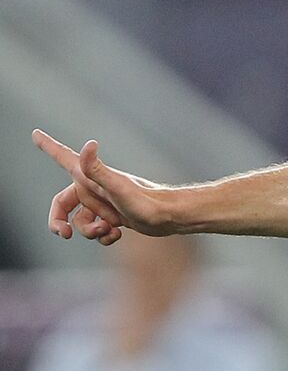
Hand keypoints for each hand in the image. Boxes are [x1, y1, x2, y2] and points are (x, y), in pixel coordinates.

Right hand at [33, 130, 172, 242]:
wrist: (170, 217)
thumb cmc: (145, 201)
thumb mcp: (117, 187)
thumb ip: (97, 169)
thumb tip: (89, 144)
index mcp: (90, 177)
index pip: (64, 158)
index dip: (48, 146)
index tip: (35, 133)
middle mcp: (95, 188)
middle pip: (62, 205)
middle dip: (58, 222)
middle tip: (63, 233)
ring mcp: (104, 204)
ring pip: (81, 223)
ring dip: (90, 231)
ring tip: (109, 230)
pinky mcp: (114, 218)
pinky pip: (98, 231)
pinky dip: (104, 237)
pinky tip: (118, 234)